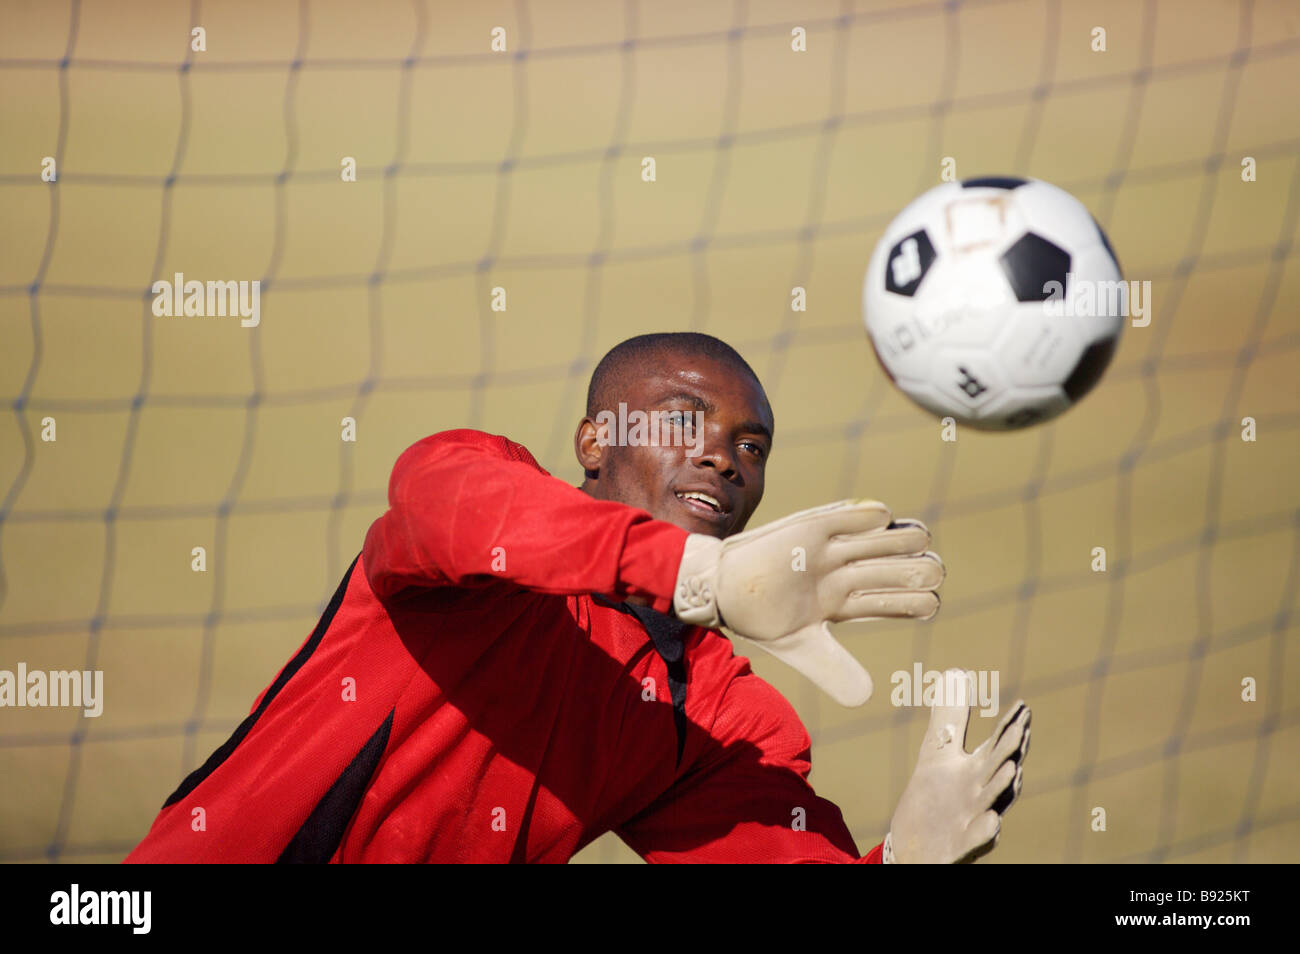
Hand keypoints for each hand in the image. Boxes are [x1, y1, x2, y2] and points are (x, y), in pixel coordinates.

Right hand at [672, 499, 943, 705]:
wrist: (720, 591)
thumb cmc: (760, 617)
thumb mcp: (801, 646)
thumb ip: (833, 669)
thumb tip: (866, 698)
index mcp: (842, 601)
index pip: (888, 600)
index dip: (912, 601)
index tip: (929, 605)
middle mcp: (840, 572)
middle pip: (888, 568)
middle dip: (914, 570)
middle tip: (933, 573)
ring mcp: (827, 550)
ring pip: (874, 542)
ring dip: (900, 540)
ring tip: (921, 540)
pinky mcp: (808, 528)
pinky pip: (844, 518)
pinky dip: (865, 517)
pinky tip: (884, 518)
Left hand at [885, 672, 1030, 862]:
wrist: (914, 843)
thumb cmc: (934, 796)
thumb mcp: (938, 752)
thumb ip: (949, 717)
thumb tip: (956, 673)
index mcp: (977, 770)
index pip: (998, 745)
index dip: (1010, 726)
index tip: (1023, 706)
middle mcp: (982, 793)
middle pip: (999, 769)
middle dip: (1010, 750)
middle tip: (1022, 728)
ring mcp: (974, 819)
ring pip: (994, 802)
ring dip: (1003, 786)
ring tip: (1014, 768)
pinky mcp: (961, 844)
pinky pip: (976, 839)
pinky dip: (986, 831)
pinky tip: (993, 821)